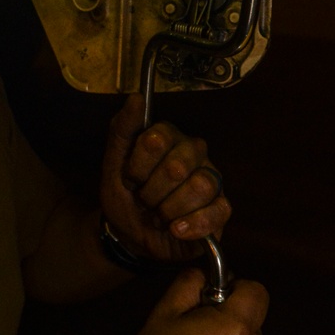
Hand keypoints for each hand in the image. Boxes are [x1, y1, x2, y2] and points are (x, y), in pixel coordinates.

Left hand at [99, 93, 230, 263]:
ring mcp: (211, 178)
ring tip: (159, 215)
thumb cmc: (124, 196)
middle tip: (144, 200)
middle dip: (151, 192)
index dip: (138, 167)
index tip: (129, 179)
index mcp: (168, 136)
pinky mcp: (221, 208)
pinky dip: (191, 225)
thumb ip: (122, 130)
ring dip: (169, 210)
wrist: (129, 235)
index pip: (156, 140)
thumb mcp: (112, 164)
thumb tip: (136, 98)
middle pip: (177, 167)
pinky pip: (216, 212)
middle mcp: (194, 152)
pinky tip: (176, 229)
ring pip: (199, 187)